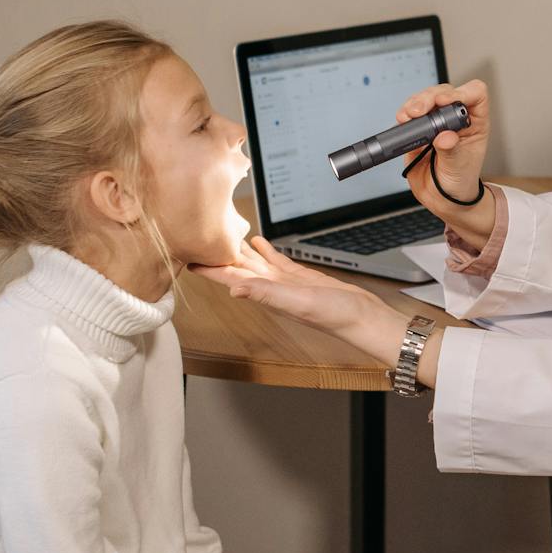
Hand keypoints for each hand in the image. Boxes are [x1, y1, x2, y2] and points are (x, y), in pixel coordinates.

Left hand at [192, 238, 398, 345]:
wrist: (362, 316)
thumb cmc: (335, 315)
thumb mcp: (298, 302)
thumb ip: (267, 295)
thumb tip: (233, 290)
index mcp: (267, 294)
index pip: (231, 279)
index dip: (210, 269)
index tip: (189, 259)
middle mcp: (272, 289)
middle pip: (238, 269)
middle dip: (219, 257)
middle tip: (199, 240)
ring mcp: (285, 283)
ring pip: (255, 263)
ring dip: (238, 252)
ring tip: (222, 236)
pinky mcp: (300, 277)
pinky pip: (276, 261)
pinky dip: (265, 251)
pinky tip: (257, 241)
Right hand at [396, 79, 489, 206]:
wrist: (442, 197)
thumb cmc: (460, 181)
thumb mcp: (459, 167)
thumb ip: (452, 151)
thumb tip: (444, 137)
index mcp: (475, 122)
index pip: (475, 94)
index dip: (462, 92)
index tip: (446, 103)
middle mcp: (456, 118)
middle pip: (445, 92)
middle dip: (430, 97)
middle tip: (419, 112)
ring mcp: (436, 122)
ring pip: (426, 99)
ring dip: (415, 103)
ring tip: (408, 116)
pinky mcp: (419, 129)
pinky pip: (411, 113)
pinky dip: (405, 114)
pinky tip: (403, 120)